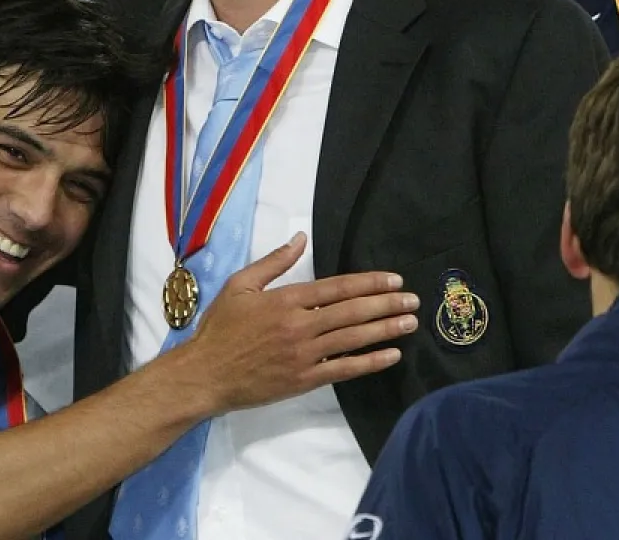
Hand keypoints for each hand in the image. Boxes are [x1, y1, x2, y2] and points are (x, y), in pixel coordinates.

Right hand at [183, 233, 418, 413]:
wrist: (206, 374)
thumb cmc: (220, 328)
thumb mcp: (239, 285)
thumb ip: (273, 262)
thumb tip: (300, 239)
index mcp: (285, 300)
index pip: (336, 288)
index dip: (368, 283)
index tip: (393, 280)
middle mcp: (300, 325)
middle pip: (352, 312)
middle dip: (386, 304)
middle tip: (412, 300)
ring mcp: (305, 355)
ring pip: (353, 339)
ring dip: (385, 330)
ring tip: (410, 322)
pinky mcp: (305, 379)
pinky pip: (344, 369)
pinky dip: (369, 362)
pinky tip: (390, 355)